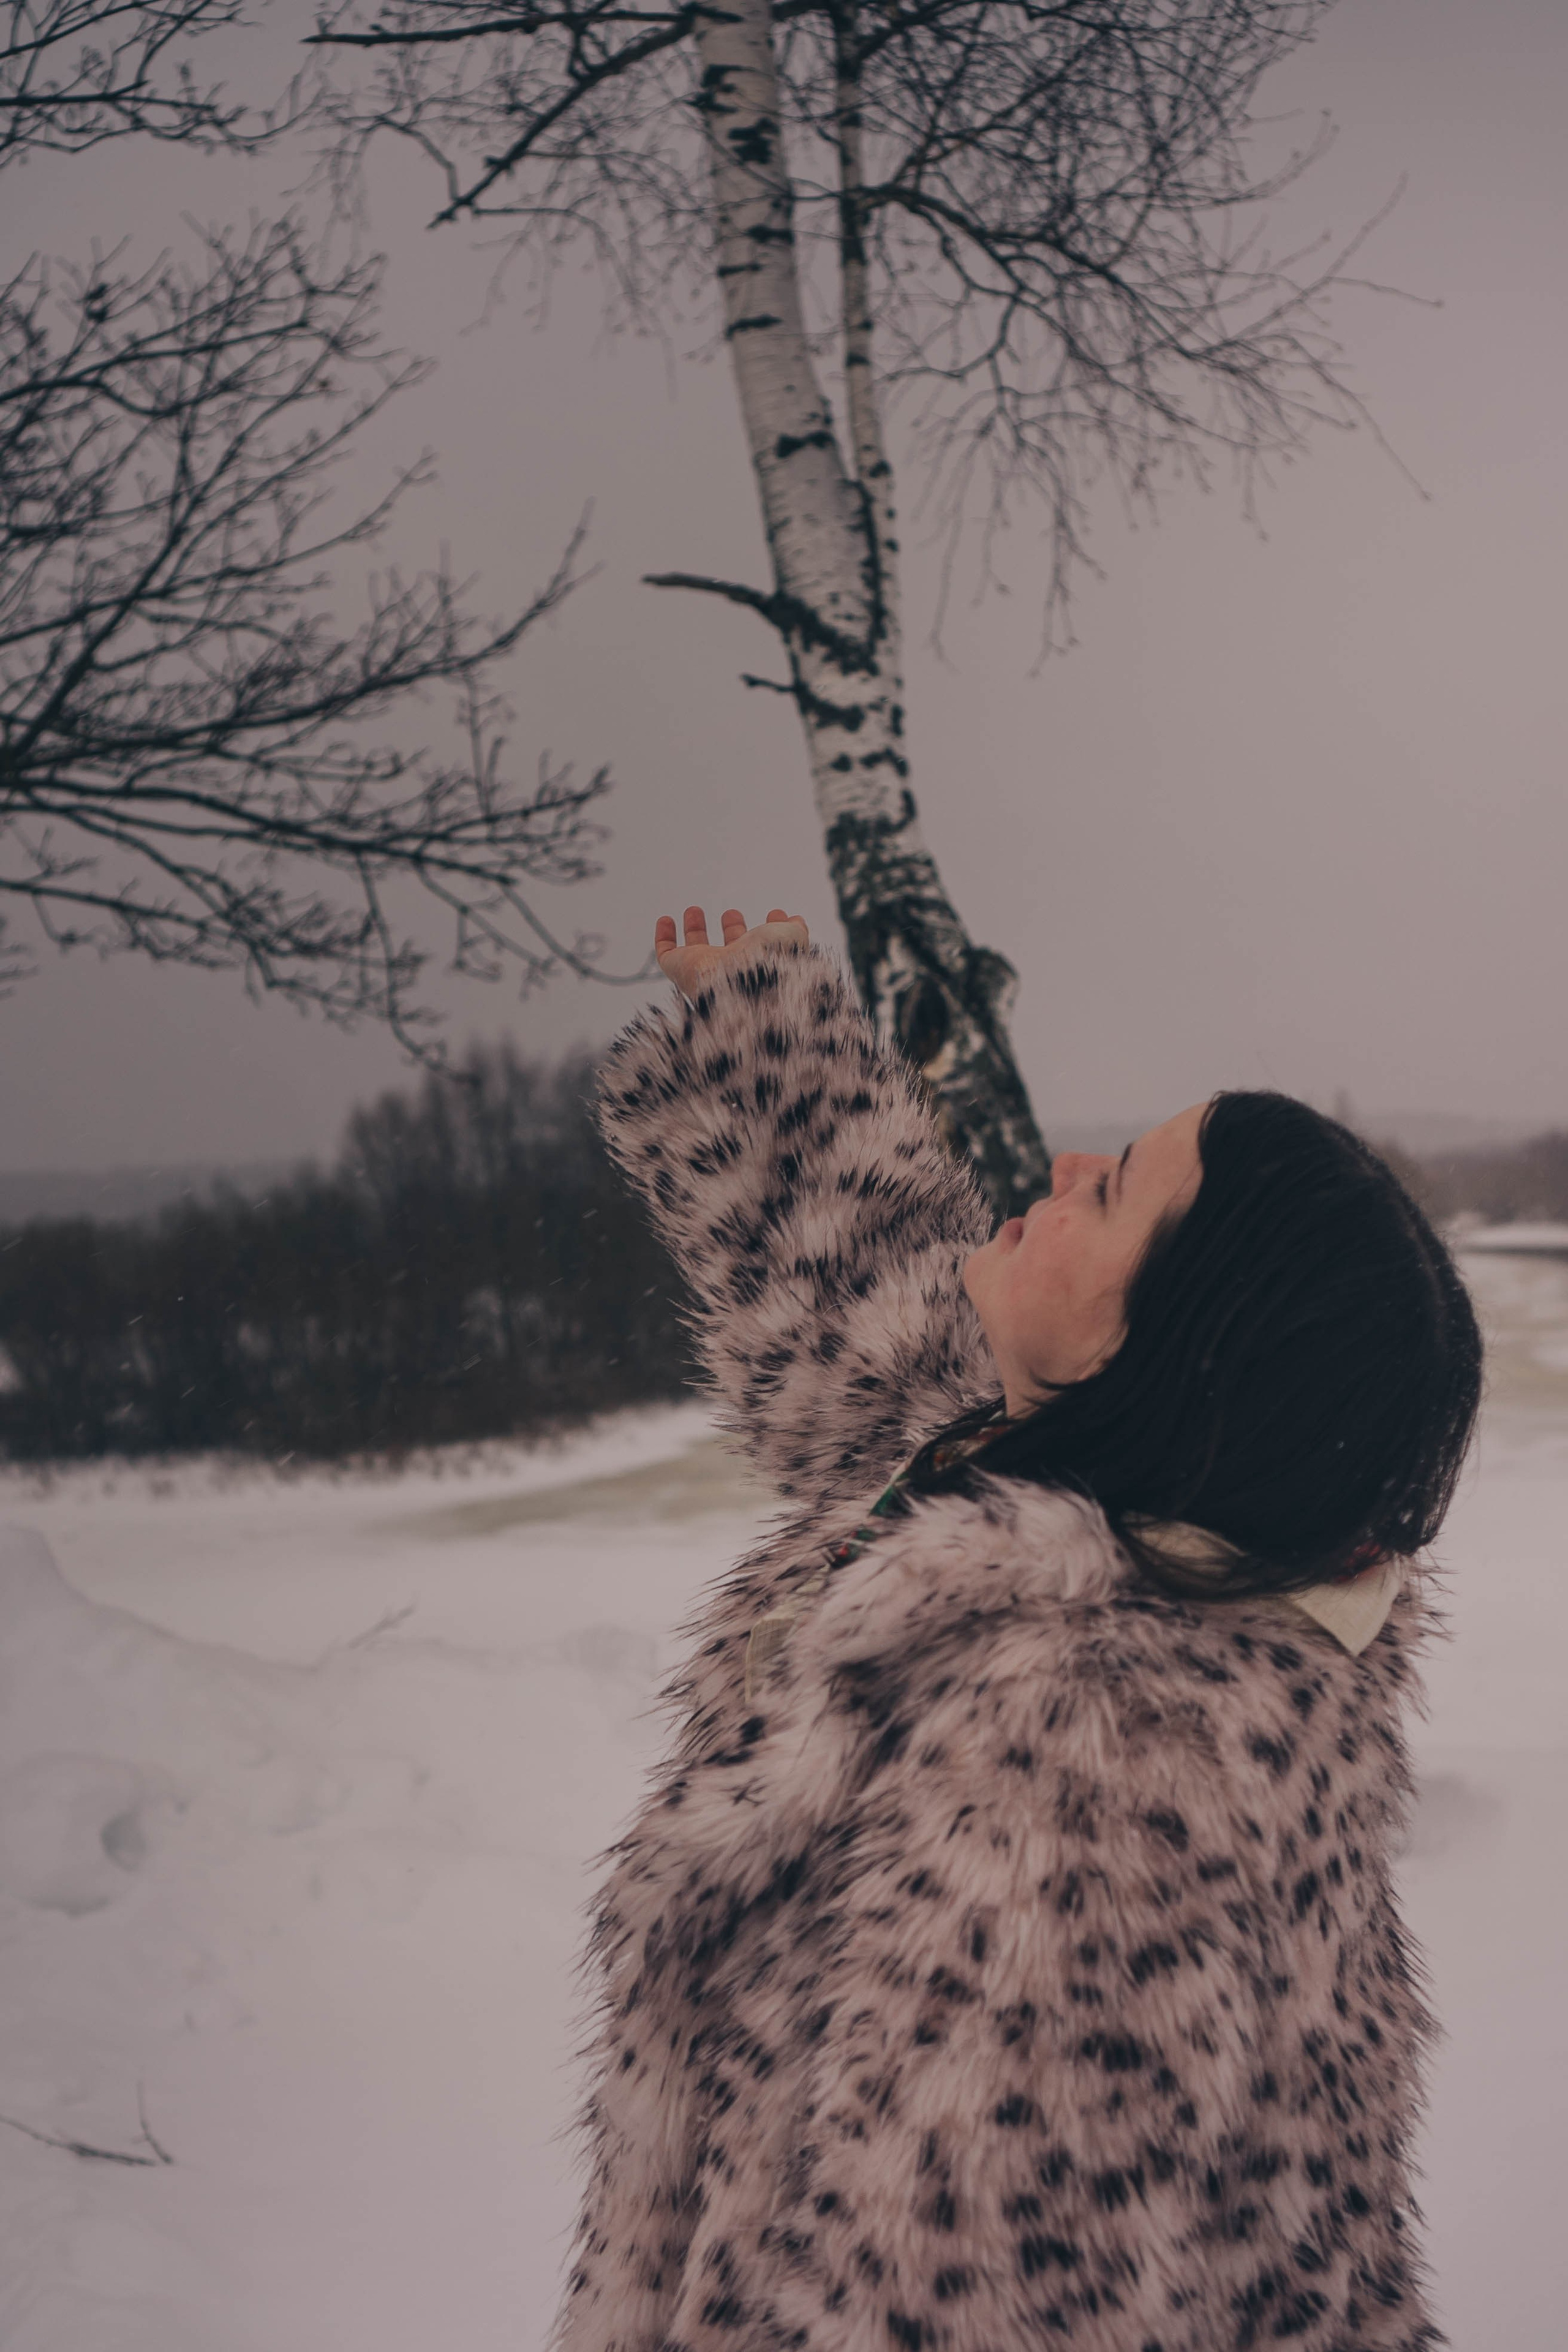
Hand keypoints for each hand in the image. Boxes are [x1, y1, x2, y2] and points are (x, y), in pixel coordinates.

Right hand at [654, 904, 809, 999]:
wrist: (744, 983)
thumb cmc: (772, 962)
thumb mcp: (792, 940)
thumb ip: (795, 931)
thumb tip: (796, 920)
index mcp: (759, 967)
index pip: (762, 950)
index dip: (767, 931)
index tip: (775, 913)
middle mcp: (732, 971)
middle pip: (730, 951)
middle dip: (733, 930)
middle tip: (732, 914)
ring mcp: (704, 971)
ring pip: (696, 951)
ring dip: (695, 930)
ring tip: (694, 910)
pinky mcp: (679, 970)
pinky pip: (666, 955)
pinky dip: (663, 938)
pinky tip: (665, 919)